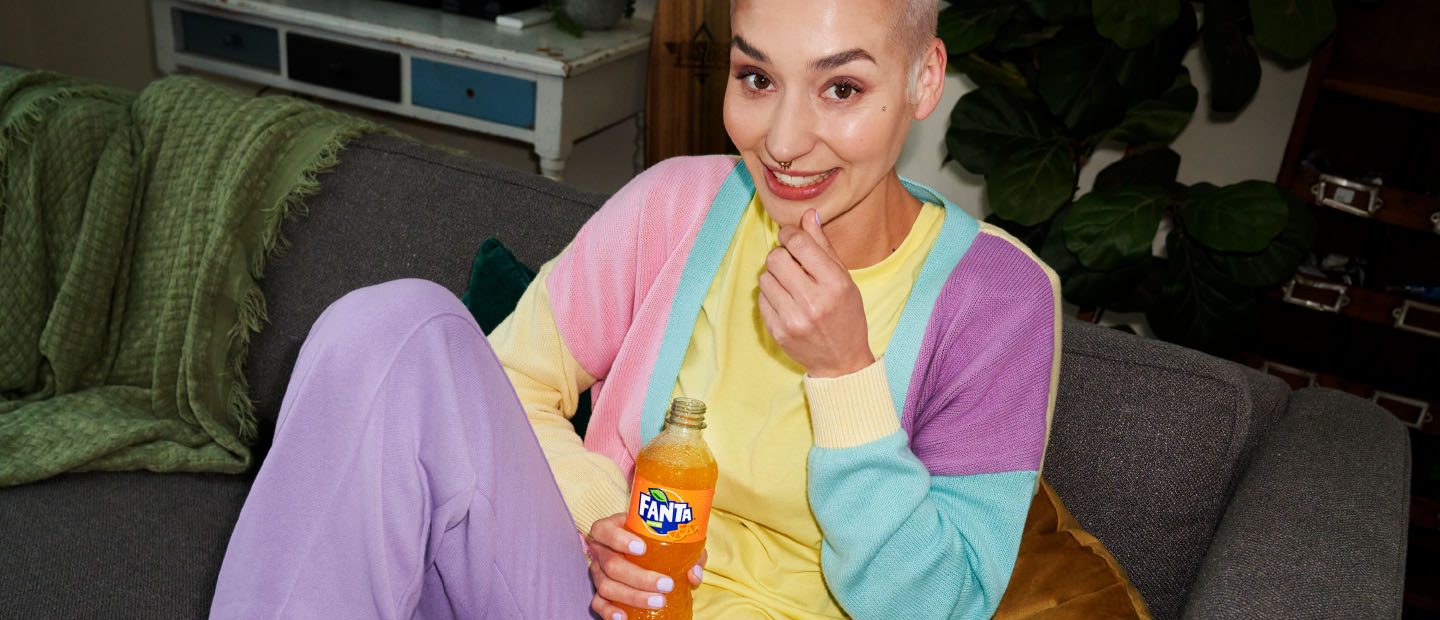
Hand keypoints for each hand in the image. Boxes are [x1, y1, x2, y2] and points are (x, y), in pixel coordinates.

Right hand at [587, 513, 707, 619]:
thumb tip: (693, 574)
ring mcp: (598, 571)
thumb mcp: (672, 538)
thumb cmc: (656, 540)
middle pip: (611, 564)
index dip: (620, 539)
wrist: (643, 552)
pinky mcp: (598, 591)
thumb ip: (688, 553)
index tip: (642, 548)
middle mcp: (601, 550)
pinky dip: (609, 611)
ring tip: (658, 602)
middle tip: (666, 585)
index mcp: (612, 528)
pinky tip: (625, 616)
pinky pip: (598, 602)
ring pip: (606, 585)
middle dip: (639, 577)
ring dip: (633, 596)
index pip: (606, 531)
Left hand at [758, 209, 874, 377]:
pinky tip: (786, 302)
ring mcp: (794, 319)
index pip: (799, 243)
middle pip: (776, 258)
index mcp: (835, 283)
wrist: (841, 360)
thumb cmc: (846, 314)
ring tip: (790, 285)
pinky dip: (771, 295)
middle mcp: (814, 301)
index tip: (789, 236)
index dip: (789, 234)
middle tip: (790, 262)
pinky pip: (761, 298)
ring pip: (765, 277)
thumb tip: (808, 214)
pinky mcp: (778, 331)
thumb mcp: (843, 278)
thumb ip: (823, 246)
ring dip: (774, 276)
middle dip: (780, 255)